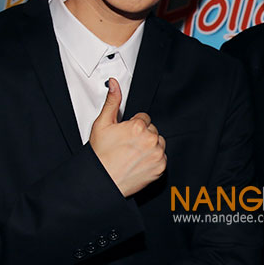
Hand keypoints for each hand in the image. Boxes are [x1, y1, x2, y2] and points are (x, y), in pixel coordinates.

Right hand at [88, 78, 166, 196]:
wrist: (103, 180)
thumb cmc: (101, 155)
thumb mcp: (102, 124)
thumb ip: (112, 101)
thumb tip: (114, 84)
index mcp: (138, 127)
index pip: (144, 118)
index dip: (133, 126)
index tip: (126, 134)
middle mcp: (150, 139)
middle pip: (152, 130)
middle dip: (142, 135)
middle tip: (127, 146)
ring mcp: (157, 154)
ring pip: (158, 143)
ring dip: (149, 146)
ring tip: (133, 154)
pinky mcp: (160, 167)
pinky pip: (162, 157)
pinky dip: (153, 159)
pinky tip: (139, 162)